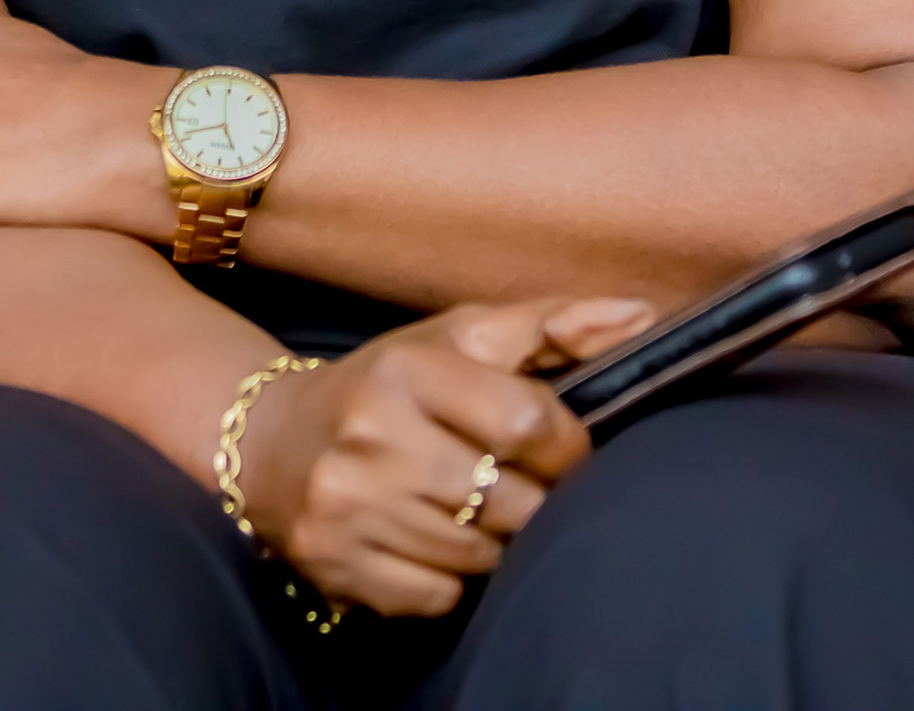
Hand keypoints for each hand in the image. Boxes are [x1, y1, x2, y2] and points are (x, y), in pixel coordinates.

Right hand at [236, 296, 653, 618]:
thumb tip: (641, 316)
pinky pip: (439, 597)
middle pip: (511, 501)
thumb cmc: (388, 384)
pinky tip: (430, 540)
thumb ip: (552, 325)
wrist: (272, 443)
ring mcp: (349, 507)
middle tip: (514, 482)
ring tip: (471, 507)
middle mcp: (372, 436)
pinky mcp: (337, 566)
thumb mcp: (457, 336)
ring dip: (493, 539)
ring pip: (480, 555)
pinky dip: (449, 578)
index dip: (564, 444)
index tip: (557, 445)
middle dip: (532, 498)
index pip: (527, 422)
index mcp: (407, 368)